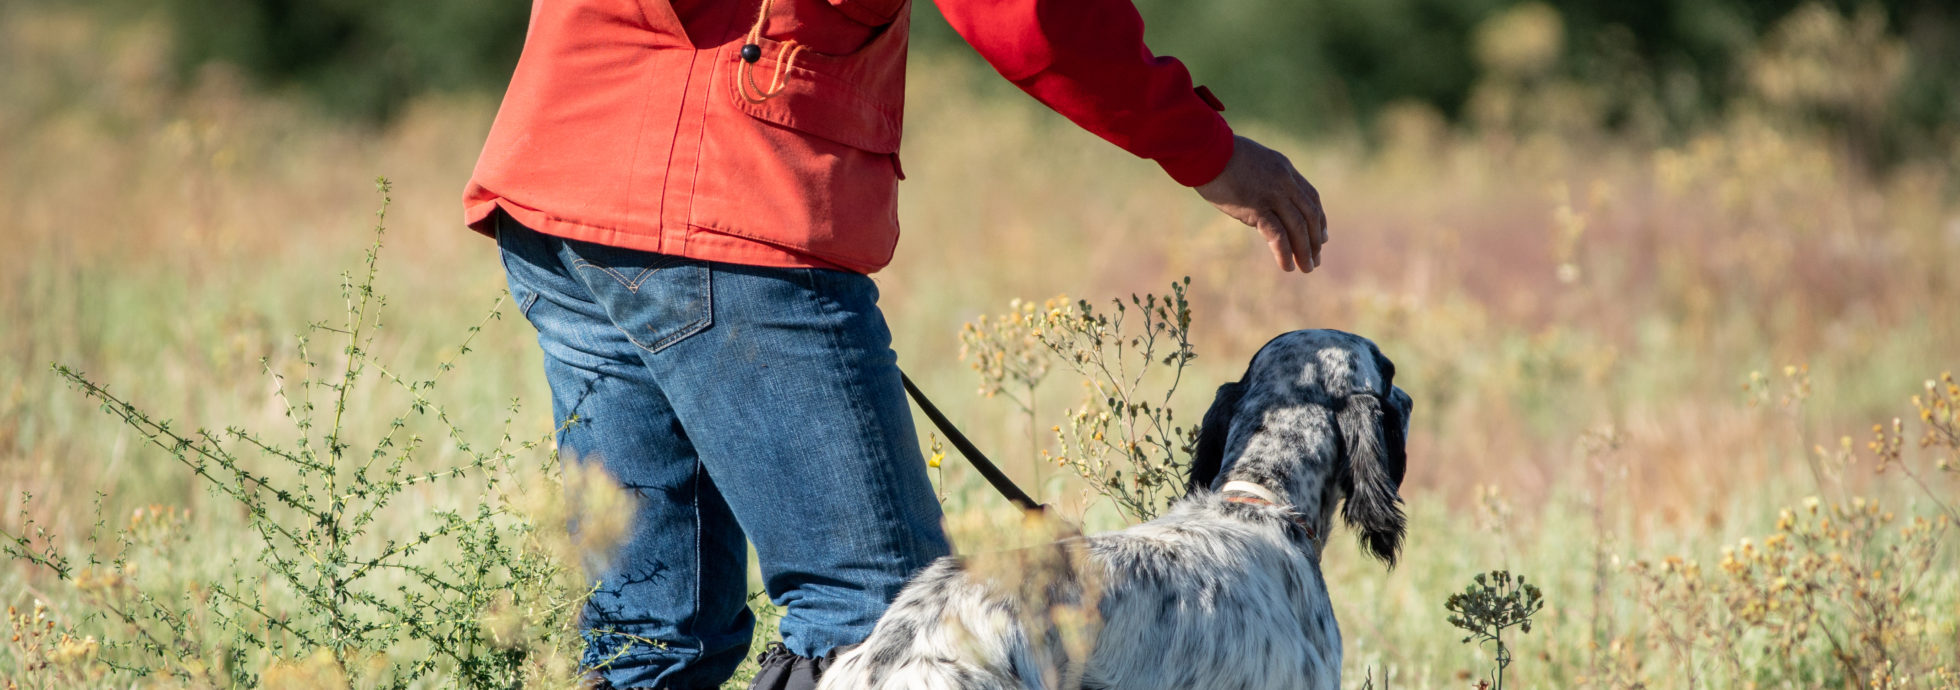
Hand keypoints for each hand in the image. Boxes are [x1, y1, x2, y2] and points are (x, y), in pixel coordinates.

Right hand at [1194, 135, 1327, 272]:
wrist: (1205, 149)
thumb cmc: (1219, 154)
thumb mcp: (1251, 162)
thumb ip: (1263, 178)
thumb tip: (1261, 200)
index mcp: (1284, 169)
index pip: (1311, 197)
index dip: (1319, 219)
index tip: (1322, 236)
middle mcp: (1284, 182)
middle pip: (1310, 215)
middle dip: (1315, 240)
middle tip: (1316, 259)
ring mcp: (1272, 194)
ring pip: (1299, 228)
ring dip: (1305, 251)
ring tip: (1307, 268)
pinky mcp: (1256, 208)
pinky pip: (1278, 235)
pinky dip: (1285, 253)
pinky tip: (1287, 266)